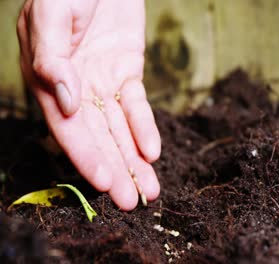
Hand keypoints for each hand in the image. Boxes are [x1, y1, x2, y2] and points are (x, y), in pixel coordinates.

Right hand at [17, 0, 160, 210]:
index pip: (68, 128)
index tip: (106, 184)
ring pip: (120, 128)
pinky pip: (137, 105)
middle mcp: (75, 87)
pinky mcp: (126, 72)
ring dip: (134, 159)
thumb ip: (52, 57)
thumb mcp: (51, 13)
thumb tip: (65, 102)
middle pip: (97, 136)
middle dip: (116, 169)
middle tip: (133, 201)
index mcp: (48, 79)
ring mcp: (102, 81)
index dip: (86, 157)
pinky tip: (153, 152)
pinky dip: (145, 128)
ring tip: (150, 190)